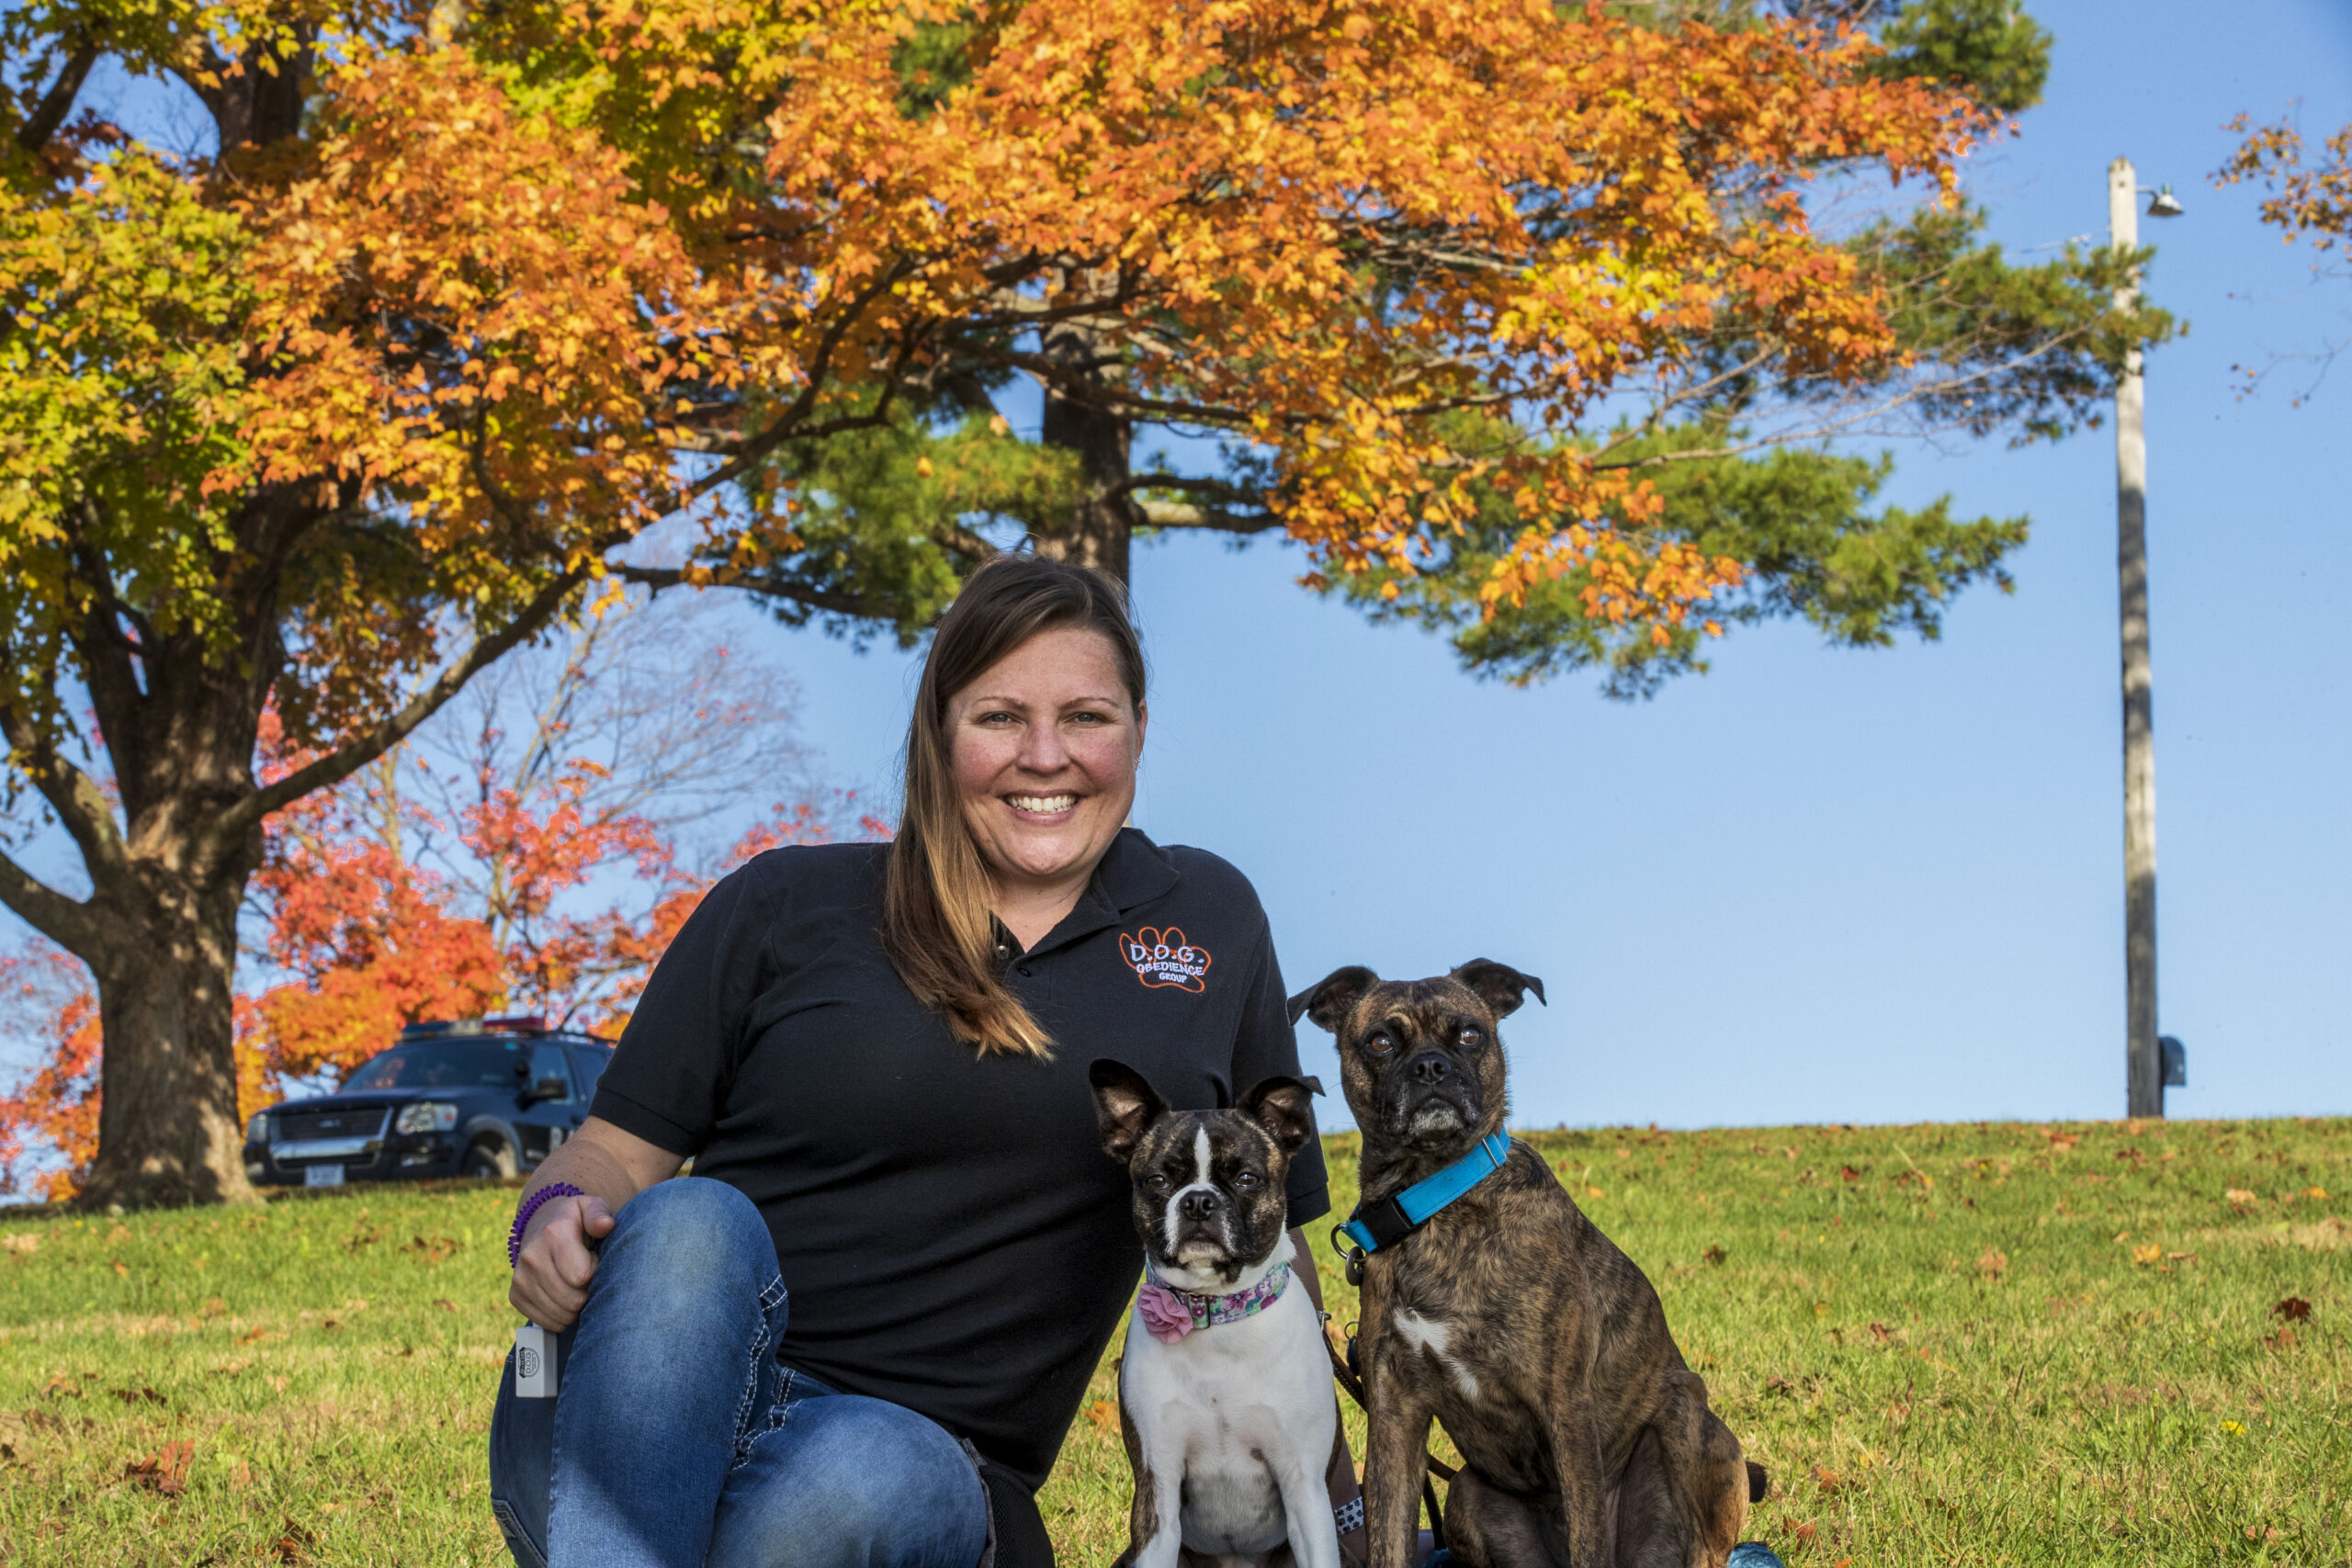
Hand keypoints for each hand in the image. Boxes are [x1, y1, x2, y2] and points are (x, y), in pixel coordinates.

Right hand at [508, 1193, 614, 1331]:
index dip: (595, 1271)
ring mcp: (521, 1279)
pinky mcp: (516, 1296)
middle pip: (573, 1300)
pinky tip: (563, 1296)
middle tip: (585, 1275)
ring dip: (576, 1306)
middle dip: (587, 1292)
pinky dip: (562, 1316)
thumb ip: (599, 1215)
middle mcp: (532, 1257)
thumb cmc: (574, 1220)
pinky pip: (548, 1322)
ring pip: (561, 1315)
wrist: (540, 1224)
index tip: (592, 1259)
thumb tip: (605, 1225)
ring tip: (574, 1284)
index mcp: (553, 1234)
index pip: (582, 1276)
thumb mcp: (589, 1207)